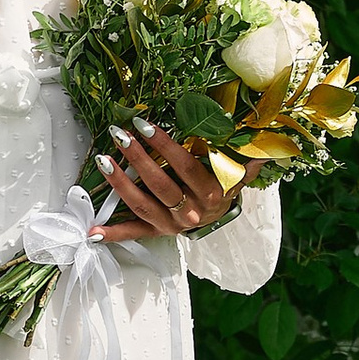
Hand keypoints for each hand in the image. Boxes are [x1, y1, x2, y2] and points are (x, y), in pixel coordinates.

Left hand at [95, 116, 238, 246]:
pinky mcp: (158, 232)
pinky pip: (134, 233)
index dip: (163, 145)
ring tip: (104, 161)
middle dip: (137, 158)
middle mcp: (190, 212)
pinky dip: (112, 234)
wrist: (219, 215)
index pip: (184, 166)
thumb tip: (266, 142)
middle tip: (120, 135)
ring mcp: (171, 224)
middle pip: (159, 184)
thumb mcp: (239, 169)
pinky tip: (92, 232)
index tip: (145, 125)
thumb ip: (248, 155)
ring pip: (142, 204)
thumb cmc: (224, 184)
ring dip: (120, 184)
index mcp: (211, 194)